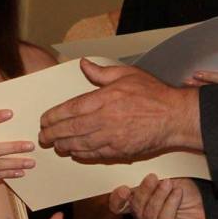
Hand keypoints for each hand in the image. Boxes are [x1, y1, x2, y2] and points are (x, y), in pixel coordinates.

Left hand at [39, 60, 198, 160]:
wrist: (174, 117)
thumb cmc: (154, 94)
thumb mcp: (127, 74)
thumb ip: (101, 72)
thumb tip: (83, 64)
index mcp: (104, 98)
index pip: (70, 109)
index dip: (53, 116)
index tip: (44, 120)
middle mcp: (104, 119)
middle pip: (70, 129)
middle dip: (53, 133)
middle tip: (43, 136)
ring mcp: (111, 137)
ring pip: (79, 144)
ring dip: (64, 145)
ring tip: (55, 145)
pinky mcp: (119, 151)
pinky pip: (94, 154)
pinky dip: (81, 154)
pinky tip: (74, 152)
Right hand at [109, 174, 206, 218]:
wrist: (206, 204)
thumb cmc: (184, 191)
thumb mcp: (166, 178)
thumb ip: (150, 178)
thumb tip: (138, 171)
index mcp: (138, 203)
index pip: (118, 205)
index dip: (117, 199)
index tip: (125, 189)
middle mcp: (142, 218)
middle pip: (135, 208)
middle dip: (144, 191)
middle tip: (154, 177)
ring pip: (148, 215)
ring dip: (159, 197)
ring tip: (170, 184)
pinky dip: (170, 205)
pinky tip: (178, 194)